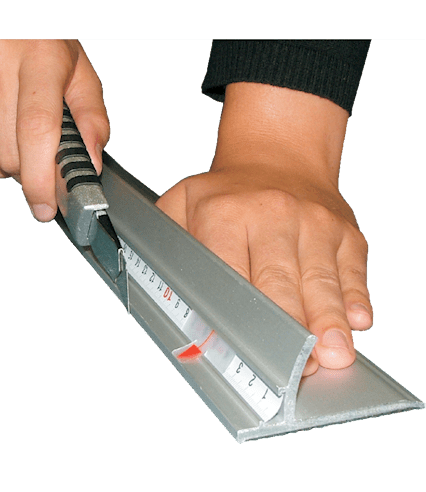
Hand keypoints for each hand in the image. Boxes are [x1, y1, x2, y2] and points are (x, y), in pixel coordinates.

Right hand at [0, 40, 109, 220]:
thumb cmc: (42, 43)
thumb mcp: (80, 73)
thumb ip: (92, 119)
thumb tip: (88, 163)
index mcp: (38, 59)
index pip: (37, 132)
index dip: (41, 178)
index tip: (45, 206)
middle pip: (12, 155)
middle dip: (31, 169)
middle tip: (41, 150)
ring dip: (8, 161)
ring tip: (17, 130)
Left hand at [156, 83, 372, 375]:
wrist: (277, 155)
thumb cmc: (227, 193)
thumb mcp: (181, 205)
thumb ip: (169, 247)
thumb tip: (165, 296)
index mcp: (225, 214)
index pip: (229, 274)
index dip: (234, 315)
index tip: (238, 349)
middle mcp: (273, 215)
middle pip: (279, 282)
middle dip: (288, 327)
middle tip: (295, 365)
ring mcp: (314, 221)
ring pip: (321, 280)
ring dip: (326, 320)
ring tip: (332, 354)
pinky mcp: (344, 230)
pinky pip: (351, 269)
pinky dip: (354, 297)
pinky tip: (356, 320)